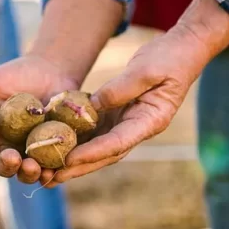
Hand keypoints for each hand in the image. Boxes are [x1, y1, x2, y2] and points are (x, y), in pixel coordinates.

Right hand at [0, 54, 80, 183]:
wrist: (51, 69)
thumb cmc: (14, 75)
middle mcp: (6, 149)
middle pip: (1, 170)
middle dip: (5, 166)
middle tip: (11, 156)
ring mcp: (30, 153)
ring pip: (25, 174)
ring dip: (26, 174)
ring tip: (31, 165)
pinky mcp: (53, 152)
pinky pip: (51, 170)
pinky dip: (50, 174)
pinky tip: (51, 170)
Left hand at [39, 0, 228, 185]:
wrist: (181, 50)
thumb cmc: (168, 58)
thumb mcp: (145, 70)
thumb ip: (120, 88)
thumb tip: (92, 105)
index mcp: (150, 121)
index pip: (118, 142)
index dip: (93, 153)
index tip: (69, 159)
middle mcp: (138, 127)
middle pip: (105, 154)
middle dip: (79, 166)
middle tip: (51, 177)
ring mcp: (128, 123)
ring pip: (99, 147)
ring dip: (75, 159)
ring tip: (48, 169)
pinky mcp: (118, 114)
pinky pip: (96, 131)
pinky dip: (78, 139)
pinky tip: (55, 144)